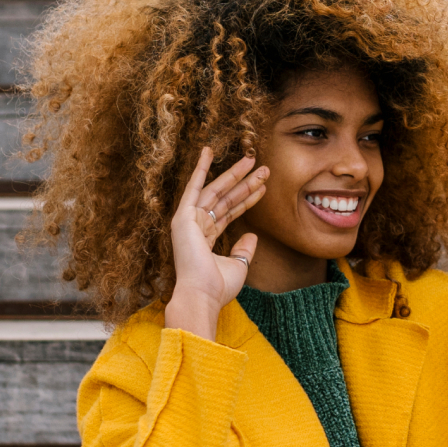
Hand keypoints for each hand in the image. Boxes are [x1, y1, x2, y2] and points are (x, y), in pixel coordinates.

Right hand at [164, 147, 268, 339]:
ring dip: (234, 174)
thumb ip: (245, 249)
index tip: (264, 187)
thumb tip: (252, 235)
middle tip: (263, 167)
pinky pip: (194, 187)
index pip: (230, 212)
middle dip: (245, 182)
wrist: (202, 294)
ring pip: (216, 191)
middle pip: (225, 198)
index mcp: (207, 239)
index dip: (248, 198)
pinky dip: (200, 168)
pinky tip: (208, 151)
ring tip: (251, 158)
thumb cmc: (217, 287)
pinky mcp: (183, 216)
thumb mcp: (239, 266)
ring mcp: (189, 220)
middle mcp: (197, 227)